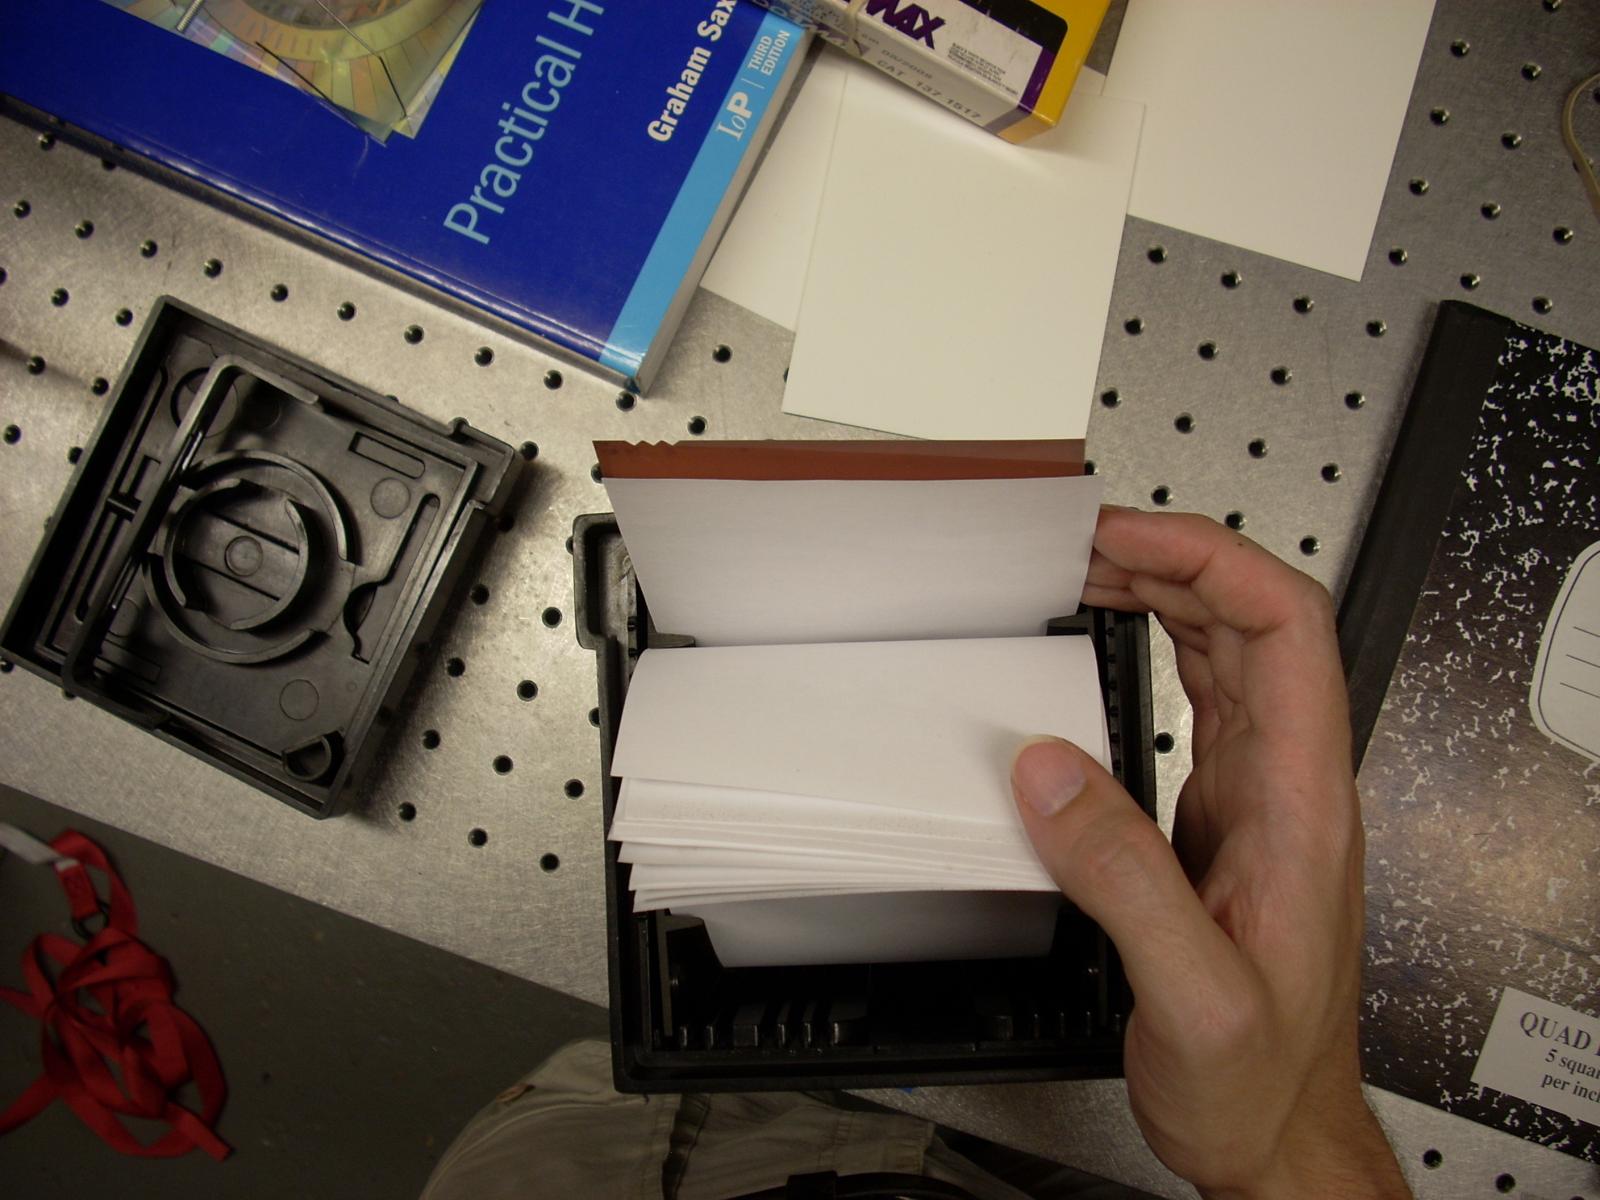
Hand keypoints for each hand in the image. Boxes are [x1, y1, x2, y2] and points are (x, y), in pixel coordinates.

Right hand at [1011, 509, 1409, 1199]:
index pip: (1286, 631)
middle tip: (1084, 540)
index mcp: (1304, 802)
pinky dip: (1152, 648)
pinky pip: (1196, 699)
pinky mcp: (1220, 816)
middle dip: (1173, 558)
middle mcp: (1290, 784)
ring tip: (1088, 568)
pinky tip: (1111, 638)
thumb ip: (1123, 877)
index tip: (1130, 536)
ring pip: (1225, 652)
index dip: (1212, 561)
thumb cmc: (1259, 1077)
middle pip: (1254, 622)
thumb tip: (1050, 771)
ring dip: (1162, 595)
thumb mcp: (1192, 993)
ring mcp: (1258, 795)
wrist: (1275, 1131)